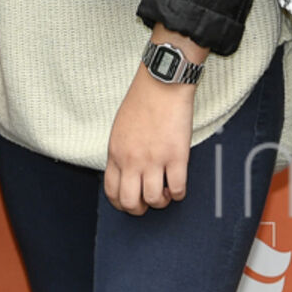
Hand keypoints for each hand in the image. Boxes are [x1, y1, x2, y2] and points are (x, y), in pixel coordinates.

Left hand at [104, 28, 205, 214]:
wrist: (162, 83)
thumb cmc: (141, 100)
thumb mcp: (120, 128)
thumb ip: (120, 152)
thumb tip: (126, 173)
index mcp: (115, 152)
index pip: (111, 191)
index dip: (121, 204)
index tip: (130, 203)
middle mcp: (132, 160)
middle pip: (130, 202)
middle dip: (140, 209)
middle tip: (149, 202)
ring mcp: (154, 160)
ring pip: (154, 200)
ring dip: (161, 201)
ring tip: (166, 191)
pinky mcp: (176, 156)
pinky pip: (178, 189)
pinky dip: (179, 193)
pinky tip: (178, 186)